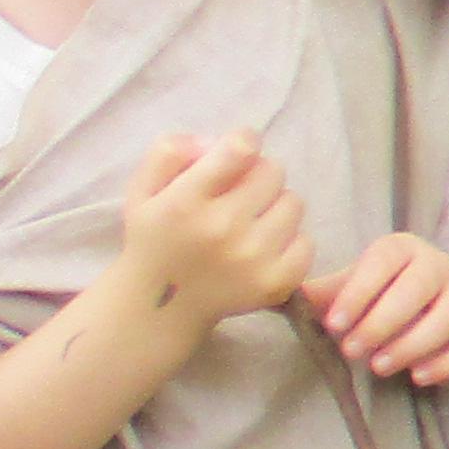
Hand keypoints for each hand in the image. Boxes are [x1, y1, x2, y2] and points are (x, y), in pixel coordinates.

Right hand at [122, 130, 305, 327]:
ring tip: (251, 220)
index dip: (244, 141)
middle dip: (258, 175)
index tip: (237, 152)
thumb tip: (215, 142)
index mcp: (185, 203)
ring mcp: (252, 259)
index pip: (241, 149)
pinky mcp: (275, 283)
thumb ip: (171, 152)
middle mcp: (221, 230)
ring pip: (293, 203)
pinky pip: (306, 241)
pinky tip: (262, 247)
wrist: (160, 307)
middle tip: (240, 193)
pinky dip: (289, 241)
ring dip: (275, 206)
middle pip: (273, 171)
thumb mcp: (143, 189)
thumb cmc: (155, 239)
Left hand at [308, 229, 448, 383]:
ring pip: (448, 316)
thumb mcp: (353, 288)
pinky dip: (448, 363)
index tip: (334, 324)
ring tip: (379, 367)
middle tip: (352, 351)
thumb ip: (323, 293)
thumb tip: (278, 298)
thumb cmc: (381, 295)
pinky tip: (418, 378)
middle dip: (382, 322)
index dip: (359, 292)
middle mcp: (438, 265)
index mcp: (402, 249)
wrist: (436, 305)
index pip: (384, 261)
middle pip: (417, 288)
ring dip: (412, 344)